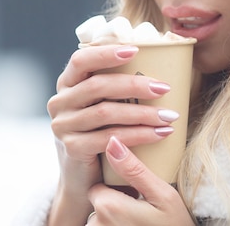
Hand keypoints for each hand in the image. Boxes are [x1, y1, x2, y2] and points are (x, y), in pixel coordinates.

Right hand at [46, 45, 176, 225]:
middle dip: (134, 85)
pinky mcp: (72, 148)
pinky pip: (108, 138)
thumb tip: (160, 58)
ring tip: (169, 116)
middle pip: (97, 86)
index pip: (81, 59)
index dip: (105, 52)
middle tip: (164, 88)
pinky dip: (138, 135)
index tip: (136, 50)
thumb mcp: (104, 105)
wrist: (84, 179)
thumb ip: (118, 85)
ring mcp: (63, 126)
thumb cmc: (103, 132)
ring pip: (105, 113)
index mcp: (67, 83)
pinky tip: (159, 134)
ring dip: (142, 113)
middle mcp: (60, 101)